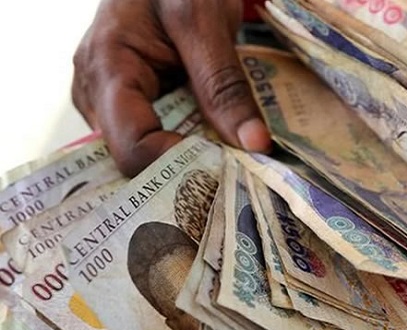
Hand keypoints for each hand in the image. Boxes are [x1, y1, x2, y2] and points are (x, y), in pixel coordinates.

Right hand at [72, 0, 270, 176]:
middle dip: (185, 171)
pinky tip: (214, 145)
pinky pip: (152, 138)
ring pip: (145, 154)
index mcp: (107, 69)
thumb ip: (224, 84)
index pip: (132, 146)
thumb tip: (253, 145)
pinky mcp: (127, 104)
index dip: (177, 168)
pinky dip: (185, 146)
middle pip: (136, 158)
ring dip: (187, 162)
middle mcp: (97, 94)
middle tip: (234, 174)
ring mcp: (108, 102)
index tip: (224, 171)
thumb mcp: (205, 22)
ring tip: (229, 160)